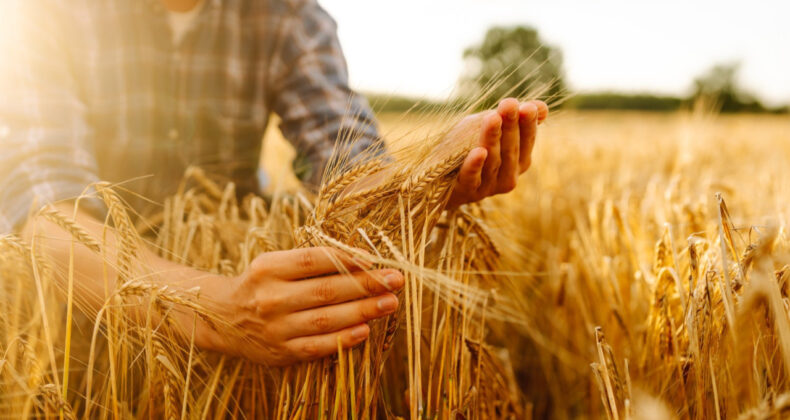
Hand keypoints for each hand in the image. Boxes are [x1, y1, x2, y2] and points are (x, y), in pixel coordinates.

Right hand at [195, 247, 403, 365]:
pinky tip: (366, 330)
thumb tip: (362, 259)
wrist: (222, 318)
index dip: (348, 259)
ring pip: (326, 319)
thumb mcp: (275, 263)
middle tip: (396, 280)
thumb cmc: (261, 284)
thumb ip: (312, 261)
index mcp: (269, 268)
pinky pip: (317, 346)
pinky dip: (344, 339)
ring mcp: (275, 327)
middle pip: (326, 290)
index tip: (377, 259)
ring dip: (363, 311)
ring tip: (390, 303)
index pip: (314, 260)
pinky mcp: (281, 352)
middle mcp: (270, 297)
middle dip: (366, 285)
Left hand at [445, 98, 548, 208]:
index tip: (526, 106)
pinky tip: (478, 151)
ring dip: (492, 139)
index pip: (527, 140)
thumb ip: (512, 119)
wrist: (436, 175)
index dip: (527, 124)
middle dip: (510, 126)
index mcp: (518, 161)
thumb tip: (542, 107)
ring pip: (493, 161)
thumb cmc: (466, 147)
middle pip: (511, 150)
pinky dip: (475, 165)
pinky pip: (472, 178)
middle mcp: (508, 176)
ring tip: (493, 118)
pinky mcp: (466, 191)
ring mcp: (488, 186)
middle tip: (509, 104)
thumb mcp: (487, 128)